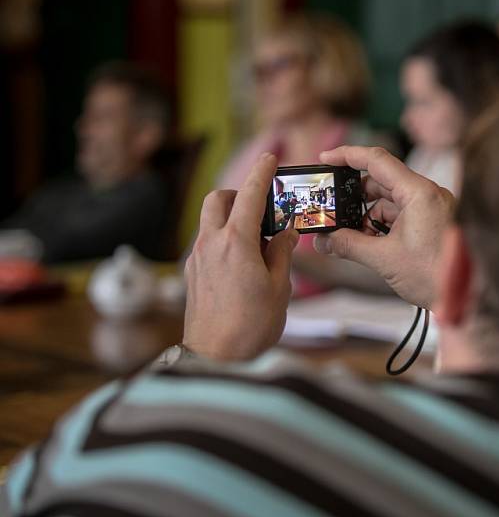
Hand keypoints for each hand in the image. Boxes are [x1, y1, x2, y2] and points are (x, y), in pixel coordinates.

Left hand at [183, 153, 298, 360]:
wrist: (215, 358)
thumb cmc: (250, 326)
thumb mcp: (279, 288)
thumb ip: (282, 254)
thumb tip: (287, 235)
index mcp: (236, 242)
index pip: (250, 195)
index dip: (261, 172)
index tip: (270, 158)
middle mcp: (211, 244)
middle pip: (218, 199)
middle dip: (238, 193)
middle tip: (261, 206)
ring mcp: (197, 258)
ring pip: (209, 221)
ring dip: (229, 217)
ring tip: (255, 238)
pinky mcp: (192, 274)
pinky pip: (206, 242)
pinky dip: (223, 238)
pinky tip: (242, 260)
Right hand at [314, 146, 454, 308]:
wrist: (464, 297)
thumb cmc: (435, 276)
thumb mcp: (384, 258)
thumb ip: (348, 245)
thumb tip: (324, 240)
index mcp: (419, 193)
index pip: (377, 160)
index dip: (348, 156)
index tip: (327, 159)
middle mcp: (428, 195)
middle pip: (382, 182)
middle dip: (355, 199)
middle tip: (334, 210)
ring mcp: (431, 208)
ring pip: (390, 202)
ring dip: (369, 218)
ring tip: (354, 239)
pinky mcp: (432, 222)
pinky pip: (401, 215)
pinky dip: (383, 226)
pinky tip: (372, 244)